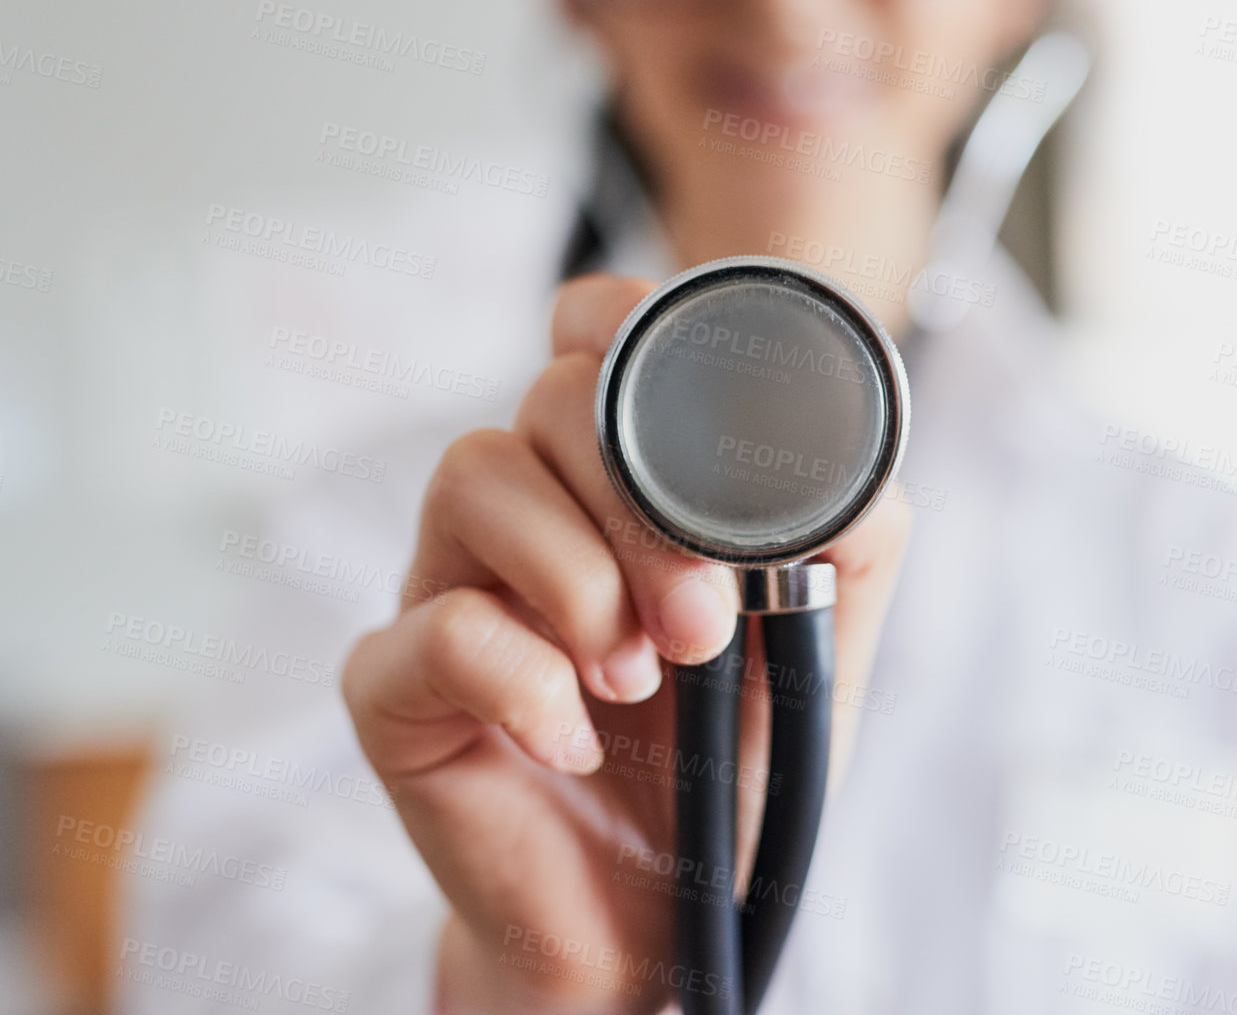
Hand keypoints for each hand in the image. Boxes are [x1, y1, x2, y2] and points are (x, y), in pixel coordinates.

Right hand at [342, 273, 911, 1013]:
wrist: (663, 908)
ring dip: (583, 577)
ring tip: (641, 675)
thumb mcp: (818, 634)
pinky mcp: (394, 688)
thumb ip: (842, 533)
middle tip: (704, 619)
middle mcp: (521, 511)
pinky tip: (574, 739)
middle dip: (645, 502)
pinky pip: (436, 629)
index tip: (697, 417)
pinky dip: (527, 681)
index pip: (590, 329)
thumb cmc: (731, 759)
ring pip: (475, 474)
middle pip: (550, 399)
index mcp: (609, 476)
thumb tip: (841, 468)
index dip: (629, 328)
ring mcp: (445, 586)